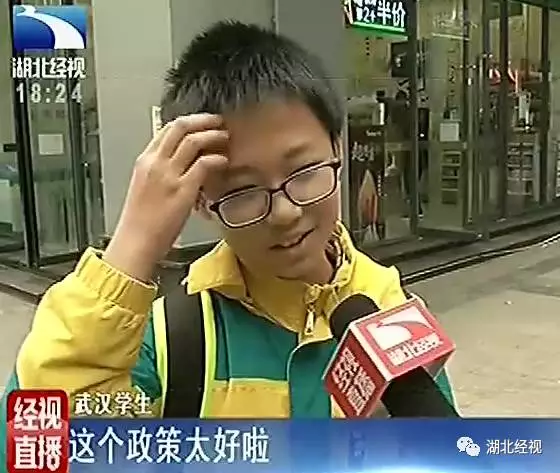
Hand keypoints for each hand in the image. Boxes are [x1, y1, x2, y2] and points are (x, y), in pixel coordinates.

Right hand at [104, 114, 228, 280]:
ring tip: (224, 138)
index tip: (203, 122)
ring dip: (213, 135)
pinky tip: (223, 161)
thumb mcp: (146, 187)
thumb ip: (161, 172)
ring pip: (193, 141)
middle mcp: (155, 163)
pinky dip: (217, 159)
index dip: (189, 121)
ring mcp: (169, 175)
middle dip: (203, 120)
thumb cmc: (141, 222)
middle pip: (180, 127)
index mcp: (145, 161)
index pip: (167, 129)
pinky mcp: (183, 190)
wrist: (136, 242)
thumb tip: (180, 164)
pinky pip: (204, 164)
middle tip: (218, 121)